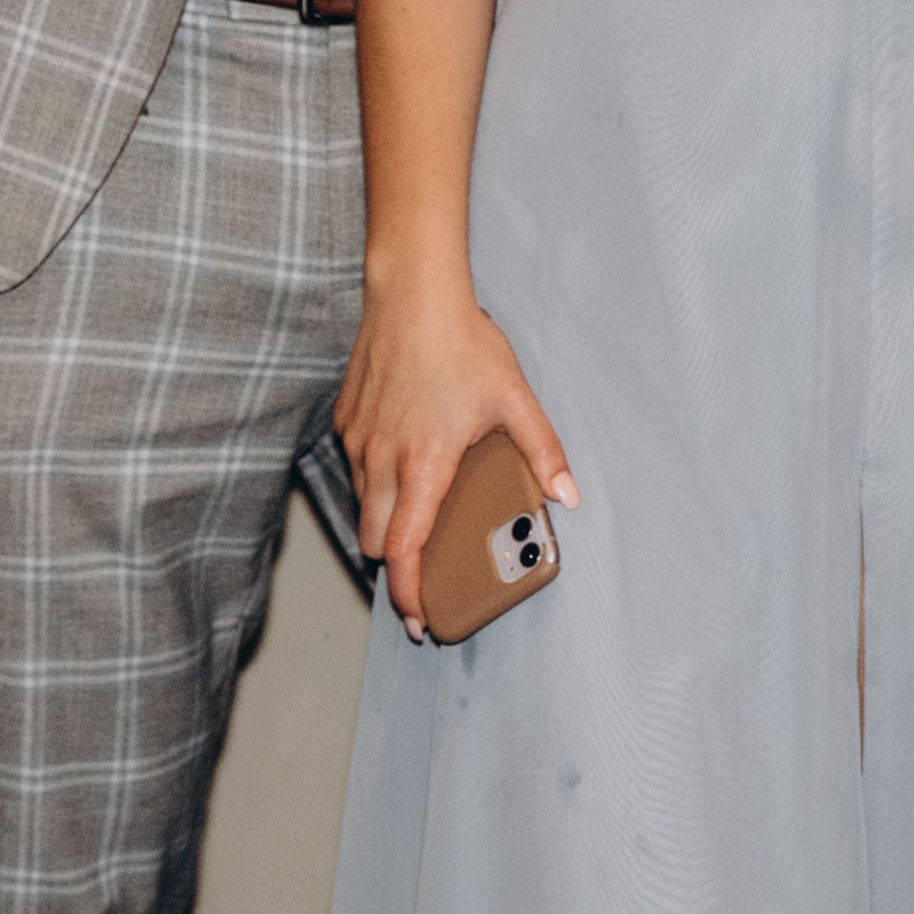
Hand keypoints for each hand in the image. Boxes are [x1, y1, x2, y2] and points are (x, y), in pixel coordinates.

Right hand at [332, 281, 573, 643]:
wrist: (413, 294)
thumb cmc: (462, 344)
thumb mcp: (515, 400)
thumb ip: (542, 452)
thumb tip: (568, 495)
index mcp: (423, 464)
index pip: (403, 551)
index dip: (407, 594)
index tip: (419, 619)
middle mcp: (381, 459)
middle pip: (374, 542)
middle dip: (396, 565)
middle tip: (425, 574)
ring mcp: (357, 441)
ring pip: (362, 507)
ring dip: (386, 523)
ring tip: (421, 519)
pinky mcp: (345, 422)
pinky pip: (354, 472)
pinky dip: (375, 485)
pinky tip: (405, 467)